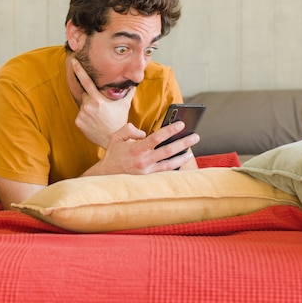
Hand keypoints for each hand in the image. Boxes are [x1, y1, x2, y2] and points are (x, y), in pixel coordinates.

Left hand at [71, 58, 134, 147]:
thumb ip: (128, 92)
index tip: (73, 61)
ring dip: (89, 107)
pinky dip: (85, 116)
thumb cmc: (119, 121)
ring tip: (99, 116)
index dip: (79, 70)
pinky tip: (93, 121)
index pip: (86, 81)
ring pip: (83, 104)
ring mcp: (82, 114)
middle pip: (86, 94)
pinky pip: (80, 114)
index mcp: (98, 99)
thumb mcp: (125, 105)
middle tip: (101, 106)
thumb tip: (134, 83)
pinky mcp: (78, 122)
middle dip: (91, 97)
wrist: (112, 139)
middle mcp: (88, 106)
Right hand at [85, 122, 200, 175]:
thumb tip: (144, 132)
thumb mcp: (116, 137)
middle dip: (183, 143)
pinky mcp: (148, 179)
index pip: (156, 138)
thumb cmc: (113, 154)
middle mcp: (143, 161)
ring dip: (182, 157)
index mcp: (136, 149)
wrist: (106, 177)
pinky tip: (182, 162)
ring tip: (191, 151)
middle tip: (195, 136)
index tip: (181, 124)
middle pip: (168, 150)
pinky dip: (174, 167)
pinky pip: (165, 172)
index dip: (170, 130)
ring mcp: (147, 171)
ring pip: (169, 163)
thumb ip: (129, 129)